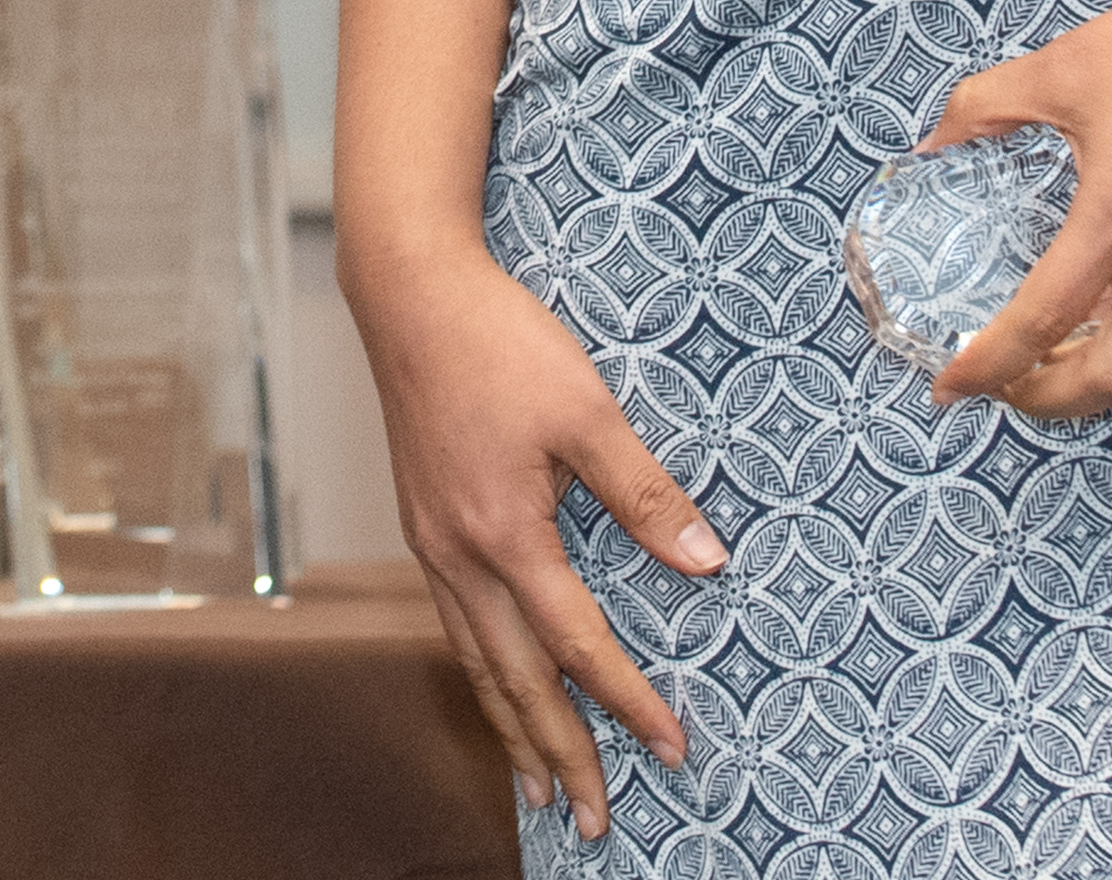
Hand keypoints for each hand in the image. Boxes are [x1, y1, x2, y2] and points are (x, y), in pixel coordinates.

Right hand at [345, 234, 722, 844]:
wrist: (406, 292)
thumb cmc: (498, 342)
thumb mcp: (587, 409)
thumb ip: (643, 491)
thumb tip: (705, 562)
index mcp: (503, 536)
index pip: (578, 647)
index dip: (629, 703)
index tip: (674, 750)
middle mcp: (458, 555)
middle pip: (515, 681)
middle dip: (557, 754)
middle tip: (593, 818)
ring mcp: (431, 543)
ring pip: (475, 661)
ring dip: (509, 727)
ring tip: (535, 784)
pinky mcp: (422, 522)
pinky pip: (454, 624)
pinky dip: (480, 672)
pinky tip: (496, 683)